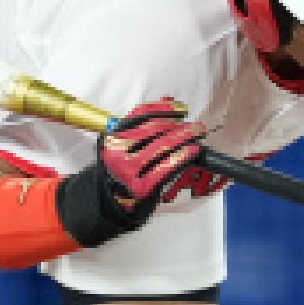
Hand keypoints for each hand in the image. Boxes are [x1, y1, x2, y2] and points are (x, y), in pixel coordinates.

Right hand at [53, 97, 206, 247]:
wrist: (106, 204)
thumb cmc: (119, 172)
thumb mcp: (122, 146)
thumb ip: (141, 124)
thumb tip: (168, 100)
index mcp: (112, 138)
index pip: (140, 115)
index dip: (164, 109)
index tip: (180, 108)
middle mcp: (118, 151)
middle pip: (154, 129)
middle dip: (179, 125)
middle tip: (196, 126)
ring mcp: (129, 170)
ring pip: (162, 146)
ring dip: (184, 137)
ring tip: (197, 135)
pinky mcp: (140, 187)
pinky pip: (166, 166)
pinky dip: (182, 156)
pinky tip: (192, 151)